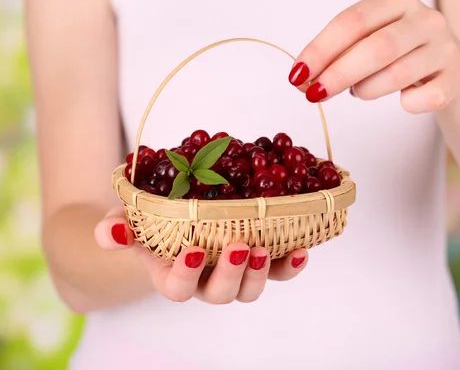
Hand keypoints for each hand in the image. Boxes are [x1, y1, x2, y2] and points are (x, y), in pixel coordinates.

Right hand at [94, 208, 307, 303]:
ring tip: (263, 249)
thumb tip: (110, 232)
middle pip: (220, 294)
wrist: (180, 215)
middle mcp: (206, 280)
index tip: (194, 251)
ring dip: (259, 274)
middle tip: (238, 248)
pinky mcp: (259, 260)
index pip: (177, 289)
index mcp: (173, 275)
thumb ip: (117, 228)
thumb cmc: (153, 221)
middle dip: (231, 276)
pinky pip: (278, 271)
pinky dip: (290, 265)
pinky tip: (300, 250)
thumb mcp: (130, 219)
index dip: (186, 276)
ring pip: (249, 290)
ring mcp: (235, 273)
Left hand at [288, 0, 459, 112]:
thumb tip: (302, 80)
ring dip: (367, 89)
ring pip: (398, 74)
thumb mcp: (366, 41)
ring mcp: (444, 47)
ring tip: (359, 91)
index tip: (297, 74)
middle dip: (339, 74)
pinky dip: (407, 104)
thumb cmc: (396, 51)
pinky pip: (425, 98)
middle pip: (377, 48)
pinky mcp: (456, 77)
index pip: (352, 21)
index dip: (321, 49)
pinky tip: (402, 100)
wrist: (446, 65)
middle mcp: (425, 18)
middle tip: (314, 94)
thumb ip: (336, 55)